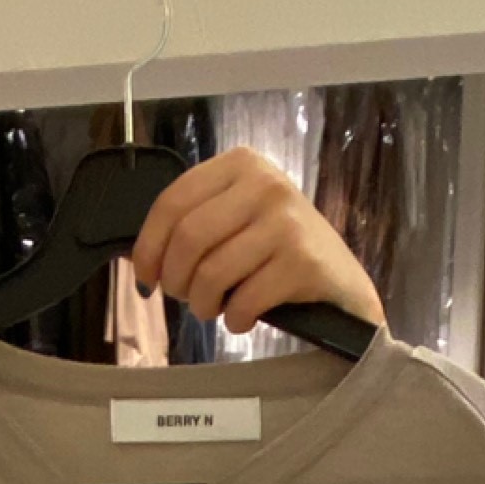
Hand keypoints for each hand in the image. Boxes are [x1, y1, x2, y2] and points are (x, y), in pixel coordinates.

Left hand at [131, 146, 385, 335]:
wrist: (341, 286)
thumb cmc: (280, 255)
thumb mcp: (240, 220)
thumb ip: (198, 223)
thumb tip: (143, 259)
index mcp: (241, 164)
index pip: (173, 202)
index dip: (149, 247)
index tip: (147, 278)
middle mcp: (265, 184)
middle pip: (188, 239)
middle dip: (177, 280)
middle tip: (187, 298)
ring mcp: (286, 221)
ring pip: (211, 273)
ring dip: (204, 305)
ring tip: (216, 309)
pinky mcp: (301, 261)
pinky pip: (243, 300)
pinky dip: (235, 319)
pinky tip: (244, 317)